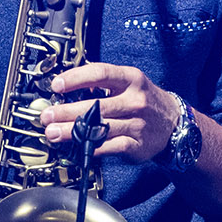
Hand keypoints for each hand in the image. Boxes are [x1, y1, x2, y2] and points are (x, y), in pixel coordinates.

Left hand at [39, 62, 182, 162]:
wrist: (174, 123)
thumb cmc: (144, 99)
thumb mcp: (129, 82)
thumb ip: (102, 83)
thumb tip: (66, 85)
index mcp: (131, 79)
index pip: (100, 73)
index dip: (76, 79)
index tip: (56, 85)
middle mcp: (135, 100)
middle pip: (96, 105)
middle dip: (66, 111)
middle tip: (46, 115)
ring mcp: (137, 123)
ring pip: (99, 128)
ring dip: (72, 132)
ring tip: (53, 133)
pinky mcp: (137, 144)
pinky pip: (110, 146)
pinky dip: (92, 147)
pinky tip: (77, 146)